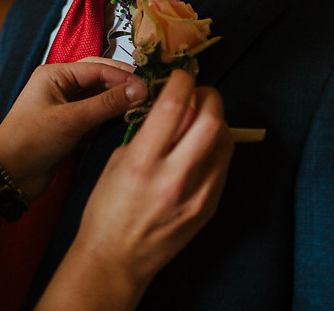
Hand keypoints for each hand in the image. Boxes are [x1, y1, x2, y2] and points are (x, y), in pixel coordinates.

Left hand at [0, 58, 148, 199]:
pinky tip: (131, 120)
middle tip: (152, 93)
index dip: (124, 76)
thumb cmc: (33, 140)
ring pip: (101, 98)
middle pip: (101, 79)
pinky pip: (98, 115)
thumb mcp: (71, 120)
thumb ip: (107, 104)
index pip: (98, 68)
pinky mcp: (72, 126)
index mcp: (56, 74)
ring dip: (120, 101)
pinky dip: (112, 117)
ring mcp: (68, 106)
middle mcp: (62, 86)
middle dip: (124, 85)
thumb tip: (142, 88)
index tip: (150, 86)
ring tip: (147, 106)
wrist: (9, 174)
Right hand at [70, 70, 231, 286]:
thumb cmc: (107, 208)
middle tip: (199, 92)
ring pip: (225, 140)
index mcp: (144, 162)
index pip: (174, 106)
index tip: (180, 76)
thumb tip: (171, 108)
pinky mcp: (210, 207)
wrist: (117, 258)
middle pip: (211, 120)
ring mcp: (198, 194)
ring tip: (201, 117)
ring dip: (216, 120)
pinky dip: (216, 146)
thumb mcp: (118, 161)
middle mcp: (175, 177)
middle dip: (209, 96)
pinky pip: (223, 164)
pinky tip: (201, 145)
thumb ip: (147, 133)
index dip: (182, 82)